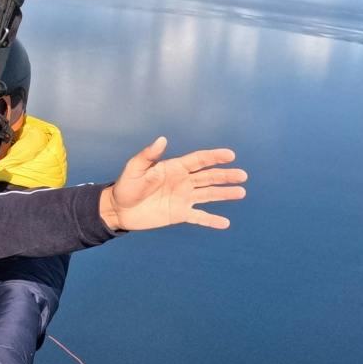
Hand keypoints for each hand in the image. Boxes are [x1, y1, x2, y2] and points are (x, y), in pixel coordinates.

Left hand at [99, 137, 245, 230]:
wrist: (119, 209)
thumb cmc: (125, 186)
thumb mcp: (134, 168)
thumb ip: (148, 155)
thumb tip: (162, 140)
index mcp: (174, 168)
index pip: (198, 160)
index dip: (214, 157)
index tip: (230, 155)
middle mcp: (182, 181)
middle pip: (209, 177)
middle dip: (226, 175)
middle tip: (243, 175)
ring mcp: (183, 198)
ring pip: (208, 194)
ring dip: (224, 194)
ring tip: (241, 192)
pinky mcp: (179, 214)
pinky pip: (199, 217)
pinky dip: (211, 220)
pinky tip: (225, 223)